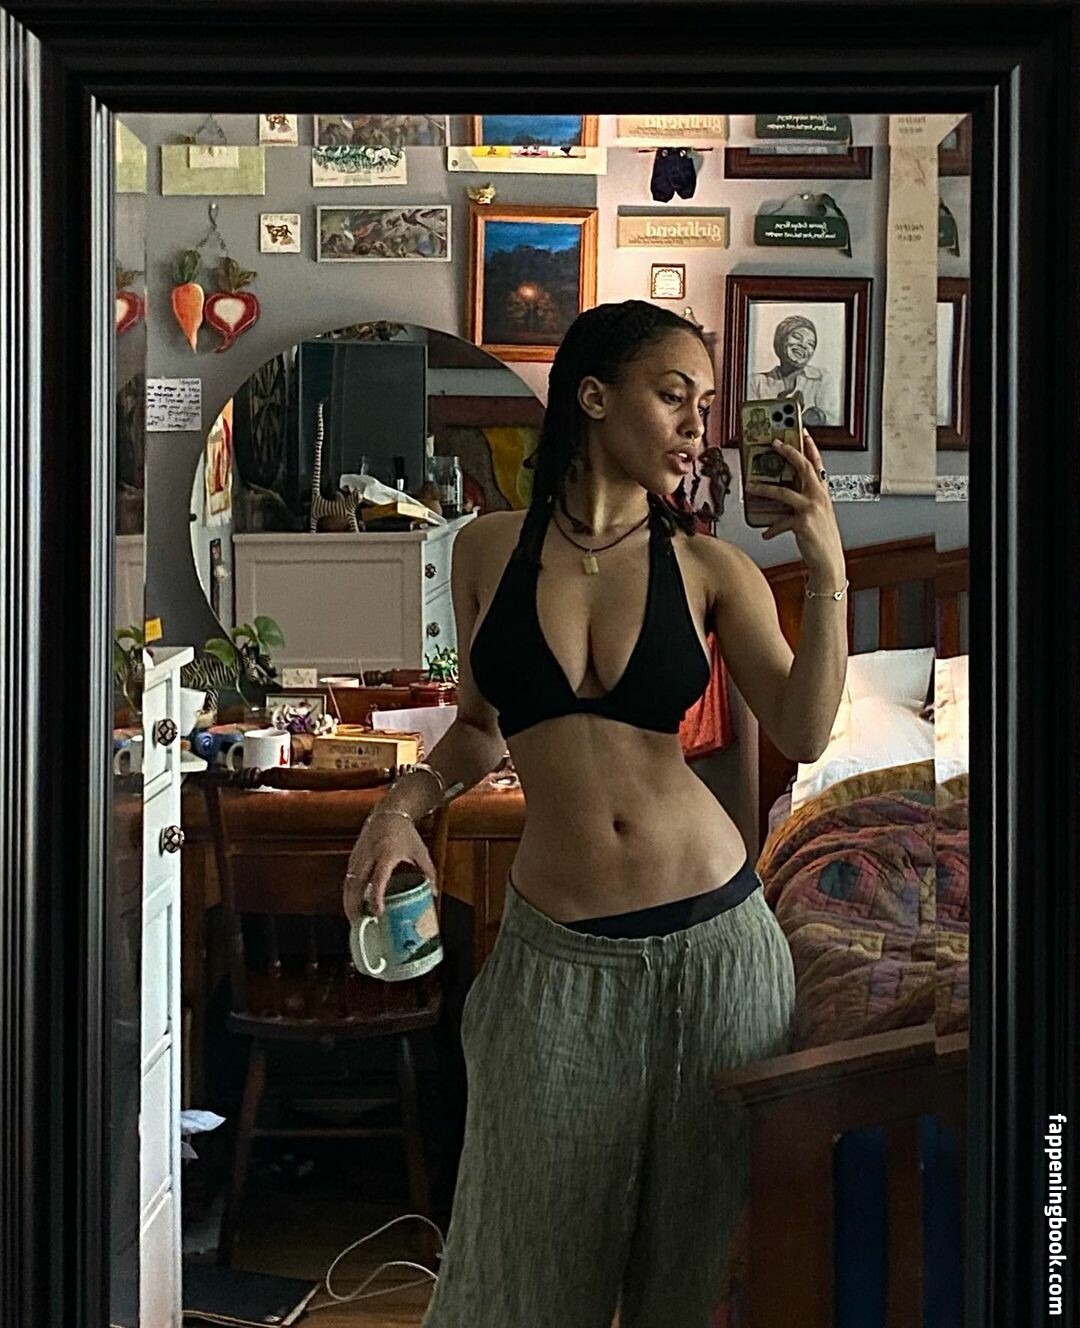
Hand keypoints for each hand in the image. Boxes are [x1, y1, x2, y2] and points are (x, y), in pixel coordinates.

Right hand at [343, 812, 438, 923]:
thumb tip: (434, 893)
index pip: (378, 879)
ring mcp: (359, 855)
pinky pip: (348, 877)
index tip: (377, 913)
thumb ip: (429, 872)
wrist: (388, 813)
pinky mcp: (354, 856)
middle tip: (359, 923)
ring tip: (355, 918)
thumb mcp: (420, 851)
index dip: (376, 898)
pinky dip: (349, 892)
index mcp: (386, 854)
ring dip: (348, 901)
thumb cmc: (405, 833)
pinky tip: (354, 903)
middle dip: (354, 906)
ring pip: (348, 882)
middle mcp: (369, 855)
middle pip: (355, 884)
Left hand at [744, 430, 843, 576]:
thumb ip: (803, 501)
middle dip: (788, 452)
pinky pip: (779, 522)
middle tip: (774, 442)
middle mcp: (819, 497)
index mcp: (822, 493)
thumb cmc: (821, 538)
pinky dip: (771, 528)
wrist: (829, 561)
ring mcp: (812, 509)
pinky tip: (765, 533)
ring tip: (750, 486)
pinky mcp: (803, 523)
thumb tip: (780, 493)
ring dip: (764, 488)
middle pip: (803, 467)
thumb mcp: (816, 514)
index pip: (818, 464)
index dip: (810, 446)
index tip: (802, 432)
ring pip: (783, 492)